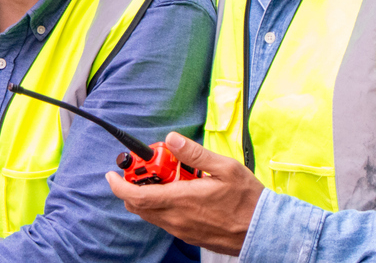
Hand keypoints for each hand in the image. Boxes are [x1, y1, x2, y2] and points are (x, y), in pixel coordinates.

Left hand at [106, 132, 263, 255]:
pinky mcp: (188, 235)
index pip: (137, 195)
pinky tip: (180, 191)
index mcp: (181, 200)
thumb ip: (194, 154)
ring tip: (168, 177)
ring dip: (149, 195)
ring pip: (150, 213)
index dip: (119, 184)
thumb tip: (173, 139)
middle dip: (134, 185)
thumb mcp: (225, 168)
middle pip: (139, 205)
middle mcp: (177, 218)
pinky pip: (164, 220)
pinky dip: (161, 205)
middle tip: (148, 168)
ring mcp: (181, 229)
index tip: (112, 174)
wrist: (264, 230)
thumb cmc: (247, 200)